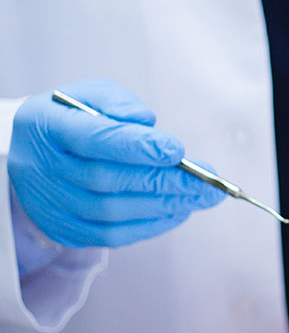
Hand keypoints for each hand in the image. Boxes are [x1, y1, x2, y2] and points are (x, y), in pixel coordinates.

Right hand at [8, 80, 224, 248]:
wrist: (36, 154)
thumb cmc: (74, 119)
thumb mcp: (91, 96)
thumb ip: (118, 104)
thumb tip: (147, 125)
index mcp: (44, 126)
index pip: (92, 139)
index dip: (136, 147)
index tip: (178, 151)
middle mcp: (40, 168)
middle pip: (106, 180)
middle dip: (163, 181)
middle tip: (207, 182)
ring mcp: (49, 203)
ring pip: (111, 212)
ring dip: (163, 205)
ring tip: (202, 197)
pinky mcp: (63, 229)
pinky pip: (110, 236)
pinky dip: (150, 225)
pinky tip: (178, 211)